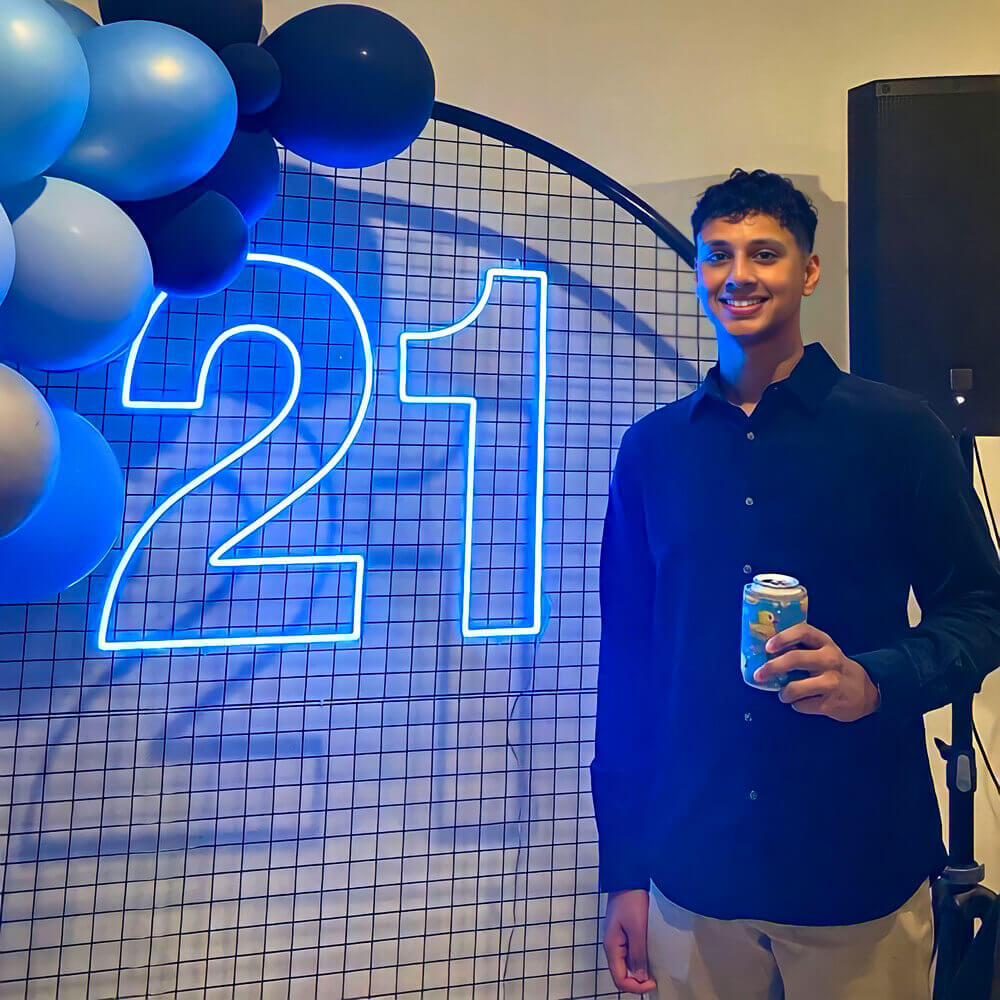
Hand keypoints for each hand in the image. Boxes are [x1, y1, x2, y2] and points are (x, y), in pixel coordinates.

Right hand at [603, 889, 656, 993]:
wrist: (629, 877)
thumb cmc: (630, 898)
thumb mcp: (637, 928)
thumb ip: (638, 953)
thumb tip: (639, 976)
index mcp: (612, 946)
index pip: (619, 979)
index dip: (635, 987)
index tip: (651, 983)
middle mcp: (613, 945)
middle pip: (622, 973)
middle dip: (638, 980)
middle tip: (655, 978)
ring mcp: (619, 938)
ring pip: (627, 963)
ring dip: (640, 968)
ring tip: (655, 966)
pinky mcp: (625, 932)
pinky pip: (631, 952)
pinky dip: (641, 957)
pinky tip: (651, 953)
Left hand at [754, 623, 880, 722]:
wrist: (866, 691)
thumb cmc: (833, 668)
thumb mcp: (823, 651)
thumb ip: (801, 648)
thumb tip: (765, 653)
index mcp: (825, 643)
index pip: (803, 632)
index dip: (783, 637)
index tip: (768, 646)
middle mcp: (830, 659)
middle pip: (795, 659)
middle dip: (772, 667)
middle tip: (759, 675)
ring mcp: (832, 682)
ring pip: (796, 687)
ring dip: (784, 693)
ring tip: (784, 694)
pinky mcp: (831, 703)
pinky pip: (802, 705)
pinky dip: (796, 704)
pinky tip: (802, 702)